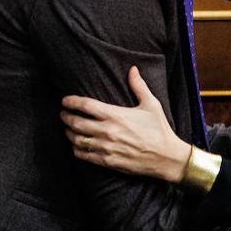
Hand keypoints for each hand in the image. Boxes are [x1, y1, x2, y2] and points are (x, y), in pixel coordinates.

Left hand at [61, 66, 189, 182]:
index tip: (65, 100)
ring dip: (69, 134)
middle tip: (63, 114)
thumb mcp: (151, 104)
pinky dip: (76, 150)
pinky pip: (84, 155)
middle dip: (66, 117)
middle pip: (77, 122)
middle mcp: (108, 131)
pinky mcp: (108, 161)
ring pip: (78, 140)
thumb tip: (133, 69)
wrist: (166, 157)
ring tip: (67, 129)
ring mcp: (106, 147)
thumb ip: (139, 86)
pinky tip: (76, 146)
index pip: (86, 105)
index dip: (72, 102)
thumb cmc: (159, 129)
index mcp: (116, 115)